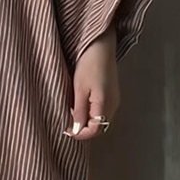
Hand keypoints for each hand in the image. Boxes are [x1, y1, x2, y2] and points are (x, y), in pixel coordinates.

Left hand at [64, 24, 119, 139]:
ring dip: (86, 121)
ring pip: (100, 120)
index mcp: (105, 105)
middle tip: (65, 122)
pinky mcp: (111, 94)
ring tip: (70, 113)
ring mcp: (114, 100)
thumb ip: (79, 112)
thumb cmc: (89, 64)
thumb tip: (77, 131)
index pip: (94, 131)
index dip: (79, 134)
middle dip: (82, 129)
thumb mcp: (79, 89)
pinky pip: (101, 111)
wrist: (100, 45)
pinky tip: (79, 105)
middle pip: (98, 127)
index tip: (65, 130)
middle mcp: (113, 105)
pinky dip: (90, 113)